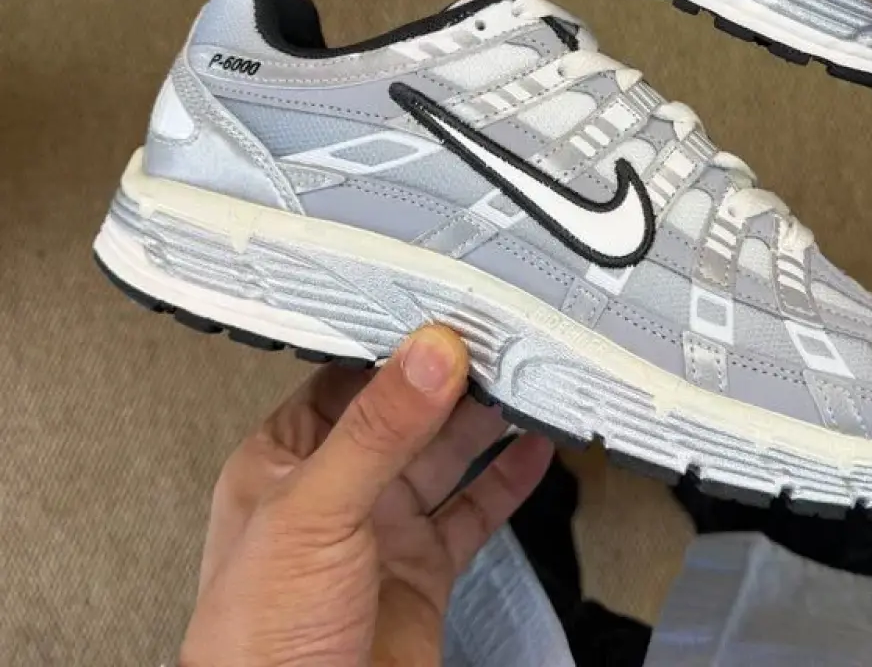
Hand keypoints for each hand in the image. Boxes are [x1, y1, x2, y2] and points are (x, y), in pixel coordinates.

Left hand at [181, 326, 552, 666]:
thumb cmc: (259, 645)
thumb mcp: (316, 511)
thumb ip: (379, 429)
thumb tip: (427, 354)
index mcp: (286, 459)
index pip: (348, 378)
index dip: (397, 347)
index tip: (447, 316)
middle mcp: (335, 489)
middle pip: (405, 412)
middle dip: (452, 379)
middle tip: (502, 342)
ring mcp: (382, 530)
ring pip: (443, 456)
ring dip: (484, 422)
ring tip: (525, 383)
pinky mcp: (422, 571)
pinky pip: (471, 511)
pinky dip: (507, 480)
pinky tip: (532, 452)